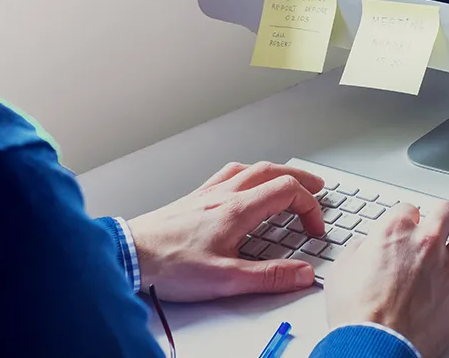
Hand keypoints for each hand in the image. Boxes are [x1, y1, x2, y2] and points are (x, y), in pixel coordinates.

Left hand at [128, 161, 325, 300]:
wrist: (130, 254)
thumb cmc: (170, 265)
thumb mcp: (225, 279)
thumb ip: (268, 276)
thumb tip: (302, 274)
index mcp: (238, 209)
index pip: (288, 192)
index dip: (310, 207)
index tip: (314, 229)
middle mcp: (225, 193)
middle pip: (274, 171)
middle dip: (301, 179)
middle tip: (318, 188)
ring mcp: (209, 192)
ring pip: (252, 168)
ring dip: (277, 172)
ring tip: (288, 180)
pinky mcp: (195, 197)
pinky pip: (230, 173)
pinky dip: (249, 173)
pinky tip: (245, 181)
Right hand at [326, 202, 448, 357]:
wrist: (374, 346)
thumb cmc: (356, 314)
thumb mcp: (343, 270)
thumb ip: (360, 250)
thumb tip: (366, 247)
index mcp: (395, 232)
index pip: (408, 208)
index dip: (407, 218)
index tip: (407, 226)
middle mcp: (426, 243)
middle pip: (445, 212)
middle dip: (441, 217)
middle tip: (438, 225)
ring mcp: (447, 267)